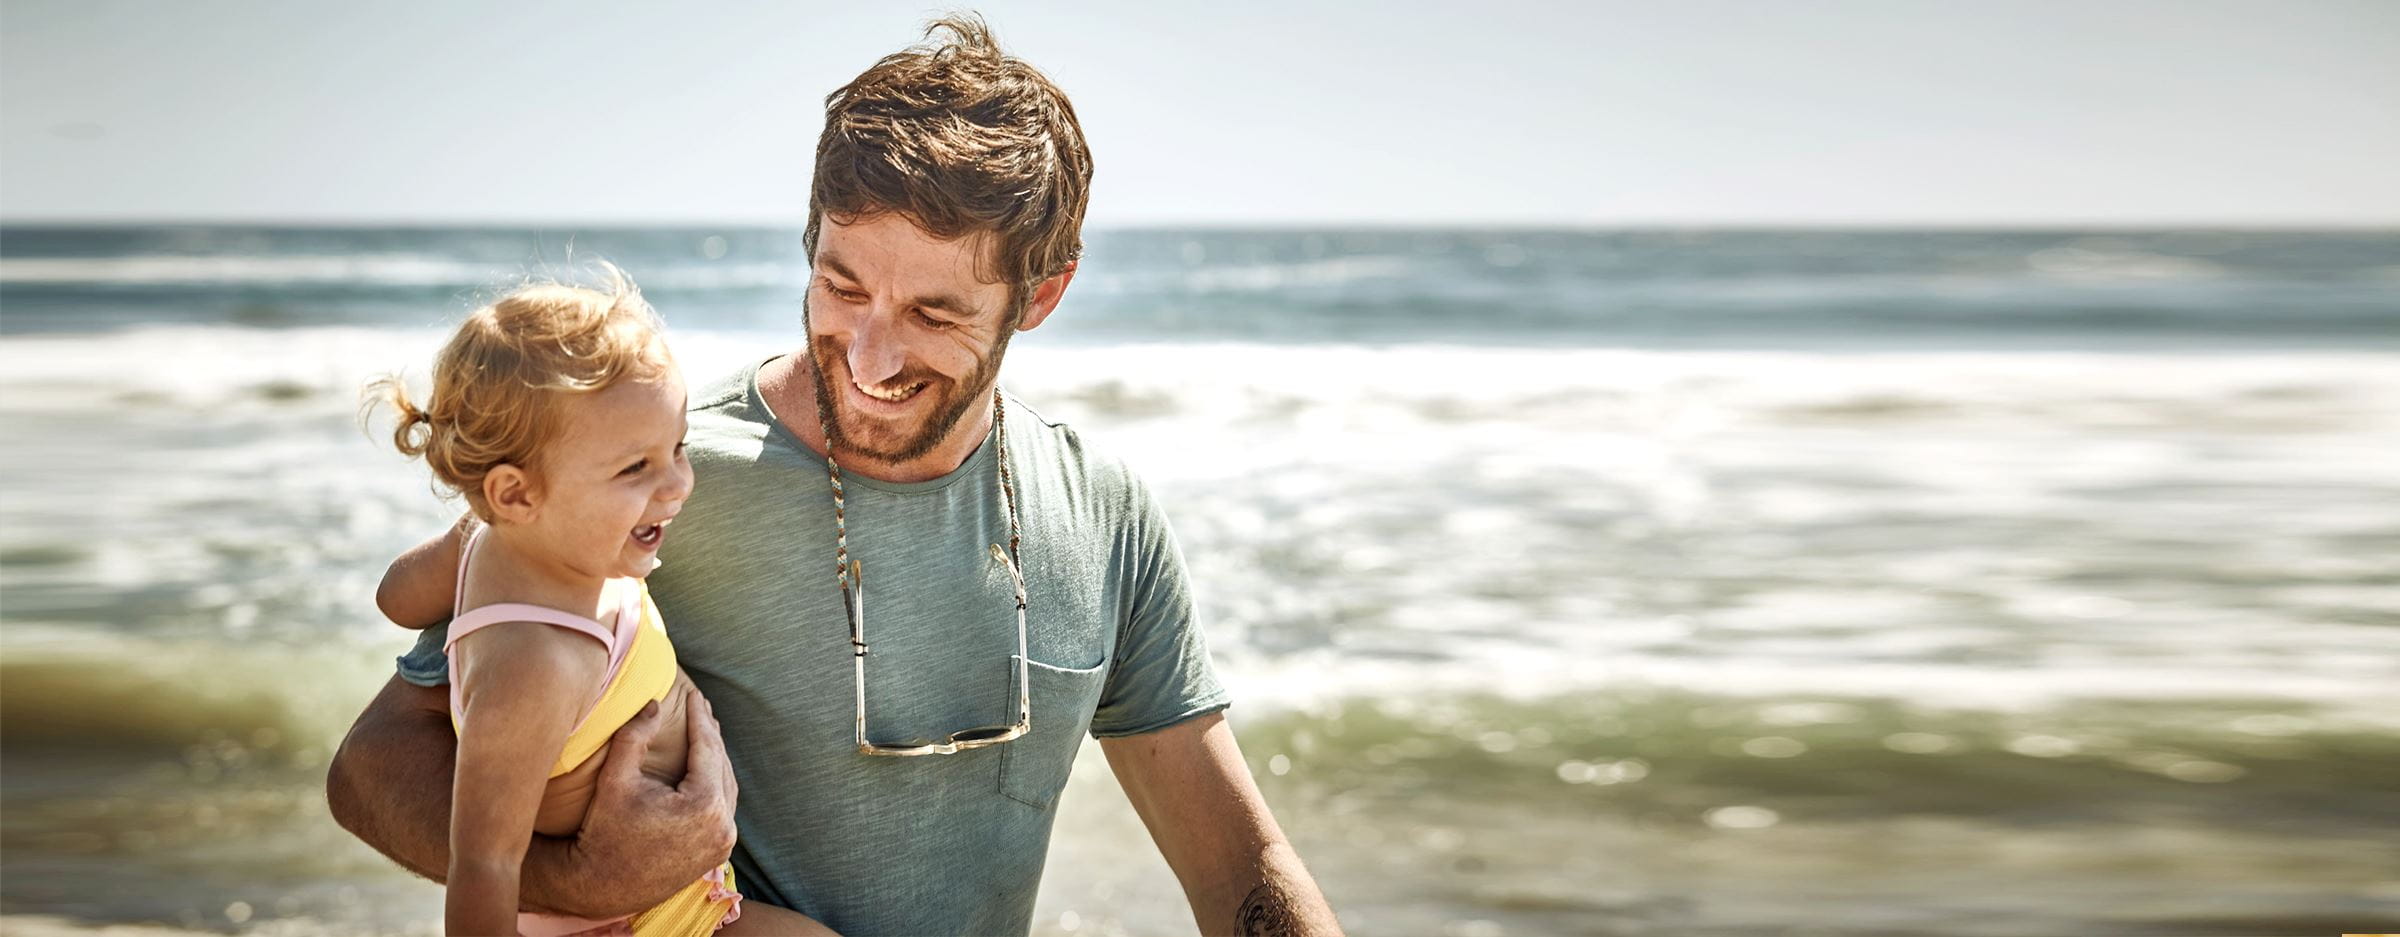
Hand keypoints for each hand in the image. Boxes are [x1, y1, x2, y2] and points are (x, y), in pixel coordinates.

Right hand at [532, 689, 736, 917]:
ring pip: (726, 787)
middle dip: (710, 734)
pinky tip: (706, 767)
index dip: (699, 717)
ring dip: (716, 758)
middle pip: (721, 765)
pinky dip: (716, 784)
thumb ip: (635, 736)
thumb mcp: (615, 779)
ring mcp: (724, 841)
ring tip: (705, 731)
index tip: (693, 692)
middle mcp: (723, 825)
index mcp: (704, 804)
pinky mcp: (718, 852)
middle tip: (701, 706)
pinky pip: (724, 808)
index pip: (707, 747)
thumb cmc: (604, 831)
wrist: (600, 885)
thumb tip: (654, 703)